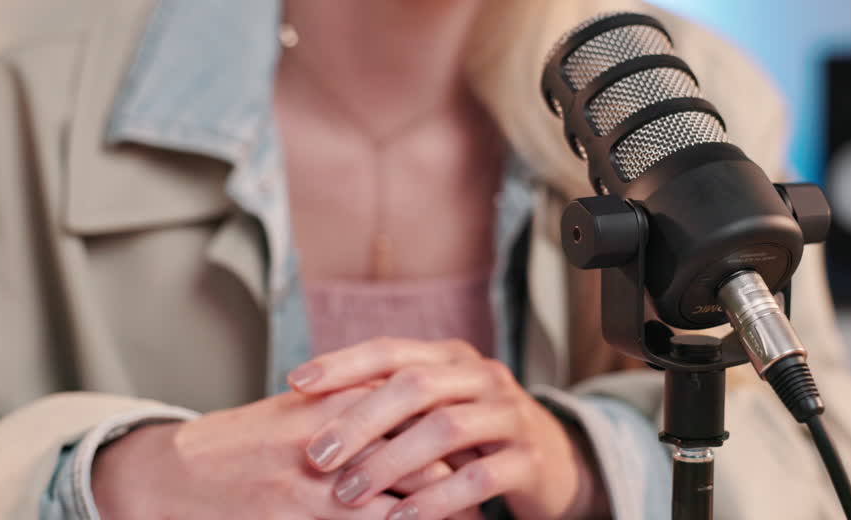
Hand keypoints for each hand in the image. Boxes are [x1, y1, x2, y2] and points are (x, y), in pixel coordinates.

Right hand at [91, 387, 477, 519]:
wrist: (168, 477)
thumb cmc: (237, 444)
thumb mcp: (295, 410)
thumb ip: (347, 403)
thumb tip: (404, 408)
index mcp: (335, 401)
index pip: (416, 414)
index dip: (453, 438)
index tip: (480, 453)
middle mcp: (333, 438)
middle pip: (421, 459)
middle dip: (458, 482)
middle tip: (488, 496)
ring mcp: (318, 485)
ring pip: (402, 503)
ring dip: (439, 513)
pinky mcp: (302, 517)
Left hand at [288, 338, 607, 519]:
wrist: (554, 462)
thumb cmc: (475, 436)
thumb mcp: (437, 408)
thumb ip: (391, 401)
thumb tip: (308, 404)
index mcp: (453, 358)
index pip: (392, 349)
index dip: (343, 363)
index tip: (296, 384)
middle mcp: (482, 377)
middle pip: (416, 386)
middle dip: (360, 420)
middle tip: (316, 455)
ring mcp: (509, 415)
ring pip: (446, 429)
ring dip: (391, 463)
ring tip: (348, 493)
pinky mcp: (528, 459)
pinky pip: (479, 477)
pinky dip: (436, 500)